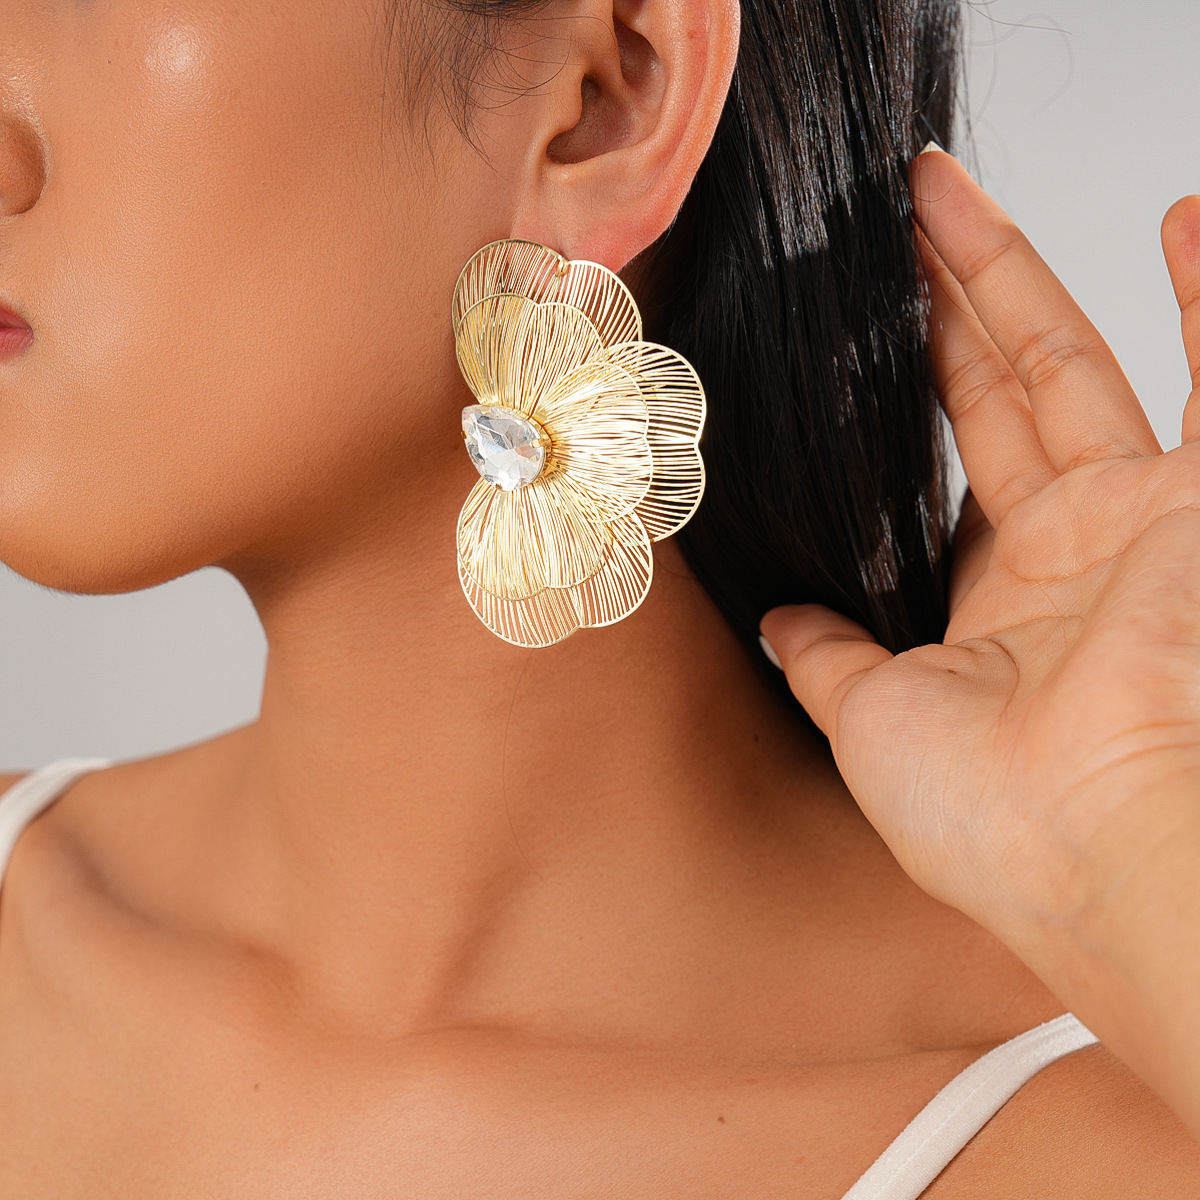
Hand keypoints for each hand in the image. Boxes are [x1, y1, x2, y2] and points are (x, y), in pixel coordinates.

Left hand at [761, 151, 1199, 964]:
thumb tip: (778, 627)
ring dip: (1013, 274)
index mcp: (998, 602)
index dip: (906, 391)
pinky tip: (1184, 216)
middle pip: (993, 393)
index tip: (860, 329)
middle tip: (885, 220)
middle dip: (938, 302)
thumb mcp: (873, 723)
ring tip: (947, 192)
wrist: (1102, 851)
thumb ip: (829, 660)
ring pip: (1072, 362)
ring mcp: (1142, 520)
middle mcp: (1073, 551)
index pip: (948, 465)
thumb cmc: (992, 819)